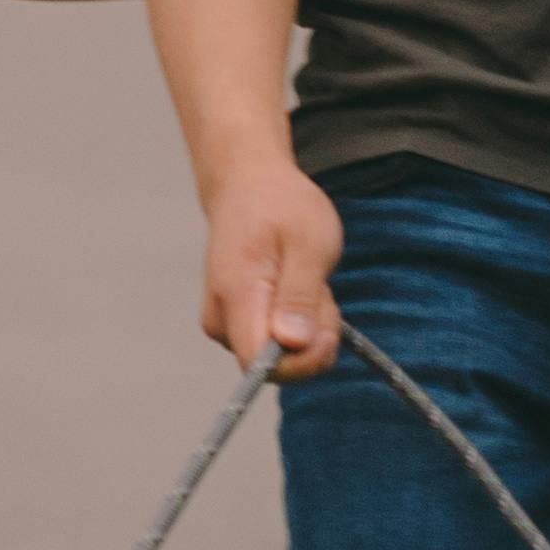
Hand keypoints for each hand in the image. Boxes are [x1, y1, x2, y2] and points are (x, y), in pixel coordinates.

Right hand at [201, 151, 346, 379]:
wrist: (247, 183)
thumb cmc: (281, 205)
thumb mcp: (309, 241)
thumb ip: (299, 296)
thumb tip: (291, 345)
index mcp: (235, 296)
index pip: (259, 364)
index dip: (300, 362)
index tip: (328, 332)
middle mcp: (221, 319)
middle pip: (275, 366)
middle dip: (312, 339)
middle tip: (321, 288)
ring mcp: (224, 323)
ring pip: (280, 356)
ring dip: (308, 327)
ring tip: (306, 278)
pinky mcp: (234, 324)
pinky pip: (276, 345)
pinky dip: (298, 323)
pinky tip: (296, 287)